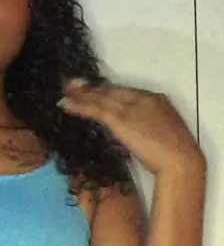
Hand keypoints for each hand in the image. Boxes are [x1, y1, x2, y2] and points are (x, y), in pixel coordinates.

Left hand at [58, 79, 204, 175]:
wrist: (180, 160)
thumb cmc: (174, 156)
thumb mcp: (161, 135)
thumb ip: (147, 129)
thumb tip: (134, 133)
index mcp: (155, 100)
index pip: (125, 92)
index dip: (105, 91)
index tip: (92, 90)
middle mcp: (142, 98)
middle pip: (111, 91)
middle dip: (90, 89)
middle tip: (71, 85)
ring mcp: (131, 107)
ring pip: (101, 98)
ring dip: (80, 95)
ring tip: (65, 93)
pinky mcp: (121, 119)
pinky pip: (96, 109)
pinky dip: (80, 106)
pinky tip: (67, 105)